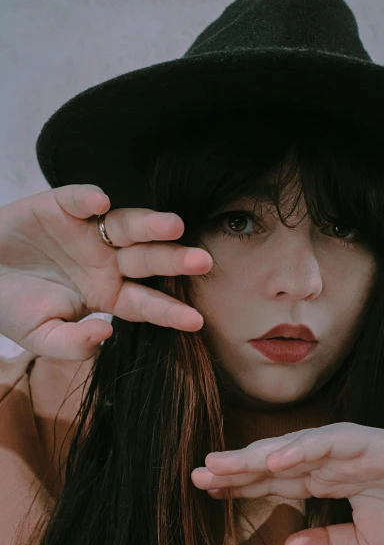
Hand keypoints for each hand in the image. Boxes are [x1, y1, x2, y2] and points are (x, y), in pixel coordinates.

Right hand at [0, 185, 211, 360]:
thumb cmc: (13, 308)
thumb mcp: (41, 336)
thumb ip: (73, 345)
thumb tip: (105, 335)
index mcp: (108, 295)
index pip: (146, 303)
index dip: (169, 311)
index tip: (196, 321)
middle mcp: (108, 261)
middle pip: (149, 260)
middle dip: (175, 260)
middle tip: (203, 261)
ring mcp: (89, 233)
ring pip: (128, 226)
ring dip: (150, 225)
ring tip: (174, 226)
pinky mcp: (62, 206)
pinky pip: (79, 200)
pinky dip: (89, 200)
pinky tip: (100, 204)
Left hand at [191, 423, 383, 544]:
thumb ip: (327, 544)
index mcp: (328, 479)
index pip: (275, 480)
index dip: (241, 485)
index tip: (206, 491)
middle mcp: (333, 459)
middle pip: (275, 461)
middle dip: (236, 468)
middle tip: (197, 474)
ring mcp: (351, 448)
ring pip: (294, 447)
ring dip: (258, 455)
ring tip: (221, 465)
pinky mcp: (374, 443)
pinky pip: (332, 444)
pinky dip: (303, 449)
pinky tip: (274, 459)